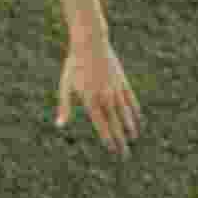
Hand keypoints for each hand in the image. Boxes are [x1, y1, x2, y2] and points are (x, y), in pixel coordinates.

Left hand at [56, 37, 140, 154]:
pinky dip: (135, 111)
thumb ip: (65, 106)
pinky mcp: (122, 81)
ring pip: (126, 114)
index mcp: (91, 101)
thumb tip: (60, 125)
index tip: (113, 151)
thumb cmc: (74, 65)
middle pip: (115, 124)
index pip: (102, 126)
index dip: (108, 140)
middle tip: (124, 155)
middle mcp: (105, 98)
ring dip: (130, 127)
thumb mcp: (66, 86)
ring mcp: (116, 90)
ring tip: (133, 138)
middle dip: (120, 141)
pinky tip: (137, 119)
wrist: (91, 43)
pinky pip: (131, 100)